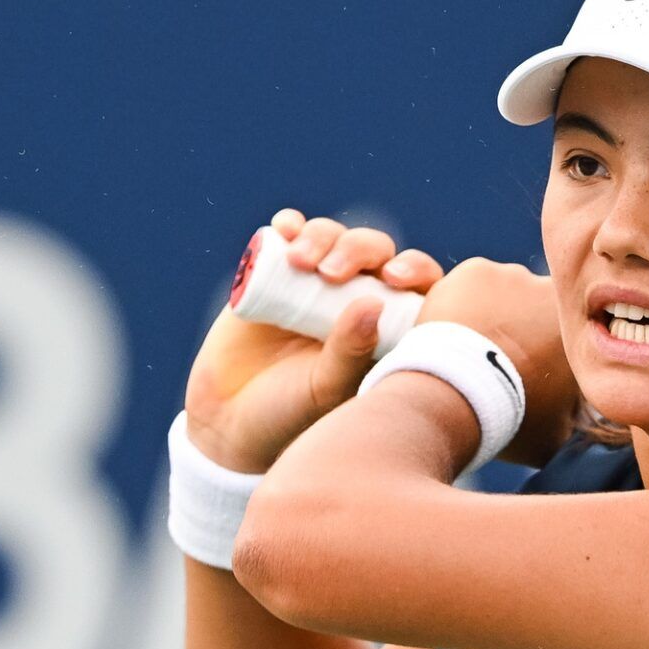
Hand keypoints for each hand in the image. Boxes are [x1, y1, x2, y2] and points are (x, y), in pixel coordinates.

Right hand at [184, 209, 445, 472]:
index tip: (393, 277)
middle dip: (358, 249)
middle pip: (375, 252)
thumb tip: (374, 302)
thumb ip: (351, 352)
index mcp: (389, 329)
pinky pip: (289, 236)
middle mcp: (358, 301)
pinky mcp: (275, 275)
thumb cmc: (294, 417)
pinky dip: (290, 226)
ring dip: (322, 236)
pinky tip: (284, 227)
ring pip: (334, 238)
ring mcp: (317, 286)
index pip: (417, 286)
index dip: (413, 269)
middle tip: (331, 273)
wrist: (231, 423)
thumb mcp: (326, 390)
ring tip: (299, 261)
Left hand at [415, 259, 580, 465]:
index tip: (537, 365)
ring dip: (496, 313)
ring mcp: (514, 276)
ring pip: (507, 291)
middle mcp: (554, 292)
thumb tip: (580, 418)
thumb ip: (575, 415)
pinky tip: (458, 332)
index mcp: (581, 327)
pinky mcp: (476, 270)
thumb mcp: (558, 432)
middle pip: (540, 305)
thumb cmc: (511, 418)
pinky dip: (466, 302)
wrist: (456, 398)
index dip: (553, 346)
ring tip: (475, 348)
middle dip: (526, 326)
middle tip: (503, 359)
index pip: (574, 328)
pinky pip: (473, 284)